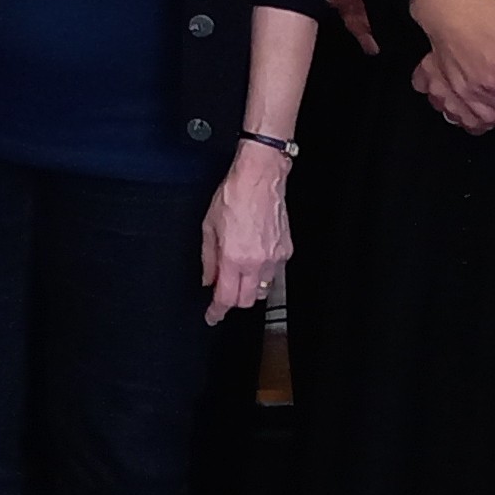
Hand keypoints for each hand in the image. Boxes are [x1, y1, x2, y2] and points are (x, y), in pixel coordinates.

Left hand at [201, 141, 292, 324]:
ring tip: (238, 272)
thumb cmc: (233, 195)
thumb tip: (207, 279)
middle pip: (246, 301)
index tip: (211, 317)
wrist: (260, 178)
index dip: (217, 311)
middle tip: (222, 292)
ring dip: (249, 288)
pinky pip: (274, 273)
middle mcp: (257, 262)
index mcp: (234, 257)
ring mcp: (275, 258)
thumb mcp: (209, 226)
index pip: (226, 297)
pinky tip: (254, 258)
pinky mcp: (286, 251)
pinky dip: (262, 272)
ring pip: (263, 289)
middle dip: (233, 301)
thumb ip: (208, 258)